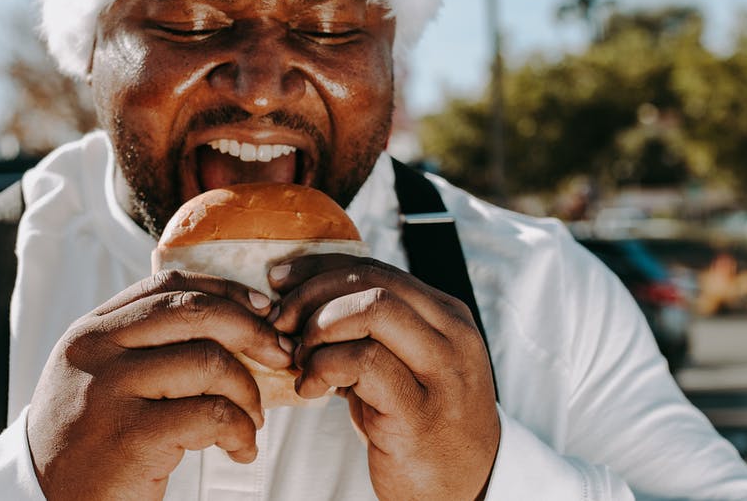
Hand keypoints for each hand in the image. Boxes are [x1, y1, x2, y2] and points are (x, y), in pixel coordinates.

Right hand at [26, 270, 292, 499]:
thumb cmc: (86, 445)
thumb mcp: (100, 380)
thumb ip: (144, 347)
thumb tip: (234, 321)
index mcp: (92, 331)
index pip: (169, 284)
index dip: (227, 291)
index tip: (263, 311)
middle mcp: (96, 350)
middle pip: (195, 311)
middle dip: (253, 331)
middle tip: (281, 358)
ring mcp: (110, 391)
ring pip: (208, 361)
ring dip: (248, 392)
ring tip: (252, 421)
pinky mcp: (130, 437)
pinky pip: (211, 415)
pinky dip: (240, 431)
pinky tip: (240, 449)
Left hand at [270, 254, 499, 500]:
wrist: (464, 487)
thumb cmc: (422, 424)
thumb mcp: (403, 364)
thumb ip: (371, 331)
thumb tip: (301, 299)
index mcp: (446, 315)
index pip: (377, 268)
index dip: (321, 268)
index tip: (282, 280)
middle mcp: (451, 335)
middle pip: (372, 282)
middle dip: (313, 295)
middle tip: (282, 322)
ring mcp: (442, 372)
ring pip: (371, 312)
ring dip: (319, 329)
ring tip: (300, 358)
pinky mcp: (421, 411)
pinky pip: (364, 362)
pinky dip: (323, 367)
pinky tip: (309, 387)